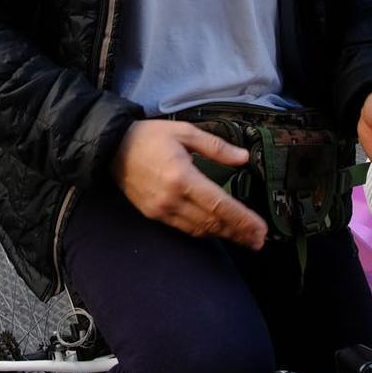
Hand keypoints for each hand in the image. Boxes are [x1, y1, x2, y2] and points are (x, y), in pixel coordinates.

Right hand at [111, 120, 267, 249]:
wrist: (111, 148)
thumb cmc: (149, 137)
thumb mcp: (184, 132)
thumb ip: (216, 147)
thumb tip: (243, 158)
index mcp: (182, 177)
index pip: (219, 205)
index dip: (243, 220)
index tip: (260, 230)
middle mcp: (172, 199)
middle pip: (212, 223)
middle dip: (238, 233)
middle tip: (258, 240)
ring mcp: (161, 210)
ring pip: (199, 230)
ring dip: (223, 235)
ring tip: (243, 238)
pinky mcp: (153, 215)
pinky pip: (184, 228)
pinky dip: (204, 231)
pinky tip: (217, 230)